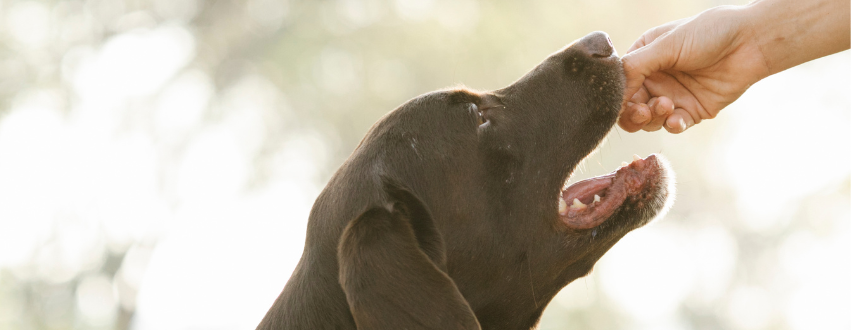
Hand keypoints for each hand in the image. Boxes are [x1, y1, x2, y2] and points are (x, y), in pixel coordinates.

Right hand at [618, 6, 769, 132]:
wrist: (750, 42)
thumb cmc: (708, 33)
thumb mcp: (665, 45)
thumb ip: (635, 67)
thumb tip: (612, 90)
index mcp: (644, 59)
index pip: (620, 84)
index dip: (617, 97)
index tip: (621, 103)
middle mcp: (655, 79)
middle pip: (630, 108)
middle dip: (633, 113)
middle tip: (643, 111)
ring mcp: (673, 96)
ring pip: (649, 121)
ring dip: (653, 117)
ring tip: (667, 105)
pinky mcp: (691, 111)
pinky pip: (673, 125)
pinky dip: (672, 125)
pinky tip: (678, 119)